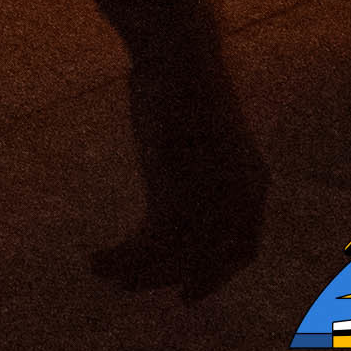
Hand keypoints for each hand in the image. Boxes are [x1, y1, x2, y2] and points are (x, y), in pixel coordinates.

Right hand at [88, 44, 269, 298]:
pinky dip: (123, 259)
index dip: (218, 274)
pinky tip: (97, 258)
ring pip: (175, 259)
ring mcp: (210, 204)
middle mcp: (239, 203)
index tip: (188, 288)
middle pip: (209, 262)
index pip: (243, 247)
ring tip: (105, 273)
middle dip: (172, 279)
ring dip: (137, 273)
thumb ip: (199, 155)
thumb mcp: (202, 126)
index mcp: (252, 184)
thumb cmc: (184, 80)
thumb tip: (178, 154)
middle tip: (135, 288)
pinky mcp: (177, 200)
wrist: (182, 62)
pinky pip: (149, 247)